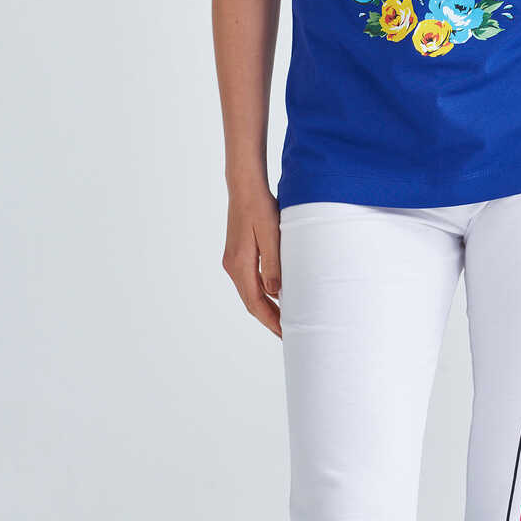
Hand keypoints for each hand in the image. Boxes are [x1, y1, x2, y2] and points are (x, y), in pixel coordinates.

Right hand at [221, 181, 281, 338]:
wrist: (245, 186)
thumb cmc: (259, 207)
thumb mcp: (271, 236)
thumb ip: (273, 265)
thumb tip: (276, 293)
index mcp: (240, 264)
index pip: (255, 303)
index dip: (271, 320)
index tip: (285, 334)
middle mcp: (232, 265)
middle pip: (251, 301)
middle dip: (269, 318)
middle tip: (288, 333)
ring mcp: (233, 259)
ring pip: (250, 291)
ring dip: (266, 306)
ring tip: (284, 317)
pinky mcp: (237, 252)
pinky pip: (250, 279)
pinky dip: (262, 291)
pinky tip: (276, 293)